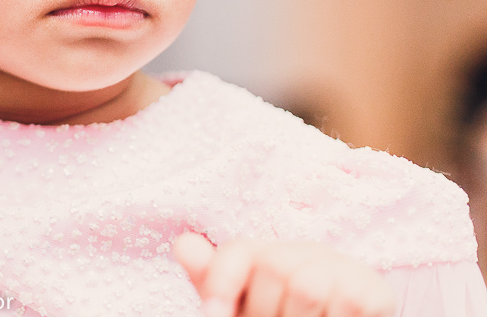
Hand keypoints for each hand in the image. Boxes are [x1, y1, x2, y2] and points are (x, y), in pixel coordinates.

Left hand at [173, 233, 395, 316]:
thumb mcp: (245, 307)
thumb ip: (214, 281)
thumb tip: (183, 244)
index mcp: (265, 255)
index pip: (237, 252)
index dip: (220, 281)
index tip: (212, 314)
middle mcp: (303, 252)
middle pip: (273, 268)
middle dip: (264, 311)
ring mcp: (341, 268)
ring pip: (305, 285)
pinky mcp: (372, 291)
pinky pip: (343, 302)